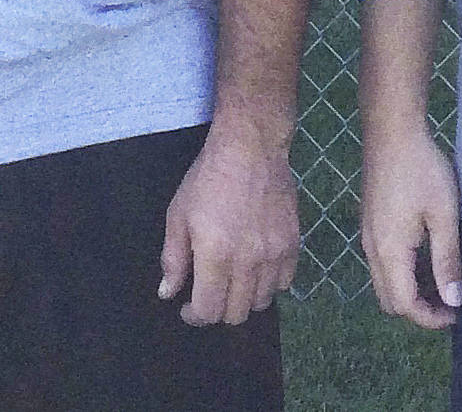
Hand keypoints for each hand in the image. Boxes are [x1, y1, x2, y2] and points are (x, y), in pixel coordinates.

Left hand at [158, 127, 299, 325]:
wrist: (250, 146)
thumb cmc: (208, 178)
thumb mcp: (178, 213)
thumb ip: (173, 258)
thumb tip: (168, 293)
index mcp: (215, 255)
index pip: (208, 311)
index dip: (194, 316)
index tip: (187, 306)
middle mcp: (248, 262)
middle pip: (236, 314)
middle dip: (218, 310)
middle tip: (210, 292)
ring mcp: (274, 254)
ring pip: (262, 302)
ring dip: (244, 299)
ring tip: (233, 280)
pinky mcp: (293, 242)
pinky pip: (285, 282)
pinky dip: (270, 284)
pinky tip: (257, 268)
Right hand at [362, 120, 461, 329]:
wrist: (392, 129)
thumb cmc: (422, 169)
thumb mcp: (443, 214)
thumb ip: (447, 260)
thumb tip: (453, 301)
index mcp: (389, 251)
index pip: (404, 305)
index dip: (430, 318)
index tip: (456, 313)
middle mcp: (372, 249)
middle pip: (390, 300)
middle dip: (418, 309)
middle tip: (450, 298)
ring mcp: (368, 235)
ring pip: (384, 282)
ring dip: (410, 290)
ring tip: (442, 278)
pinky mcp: (370, 222)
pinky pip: (382, 263)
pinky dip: (402, 272)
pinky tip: (425, 255)